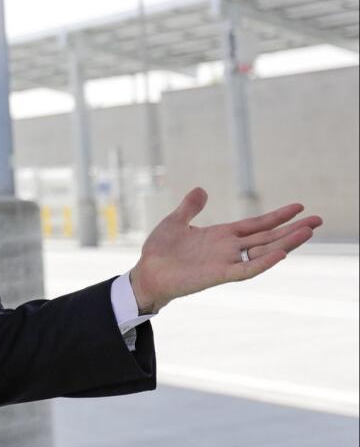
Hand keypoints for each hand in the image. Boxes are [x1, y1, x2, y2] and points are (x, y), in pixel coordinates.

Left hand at [128, 187, 321, 313]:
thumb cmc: (160, 250)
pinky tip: (281, 254)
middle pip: (267, 236)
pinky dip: (263, 262)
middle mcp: (228, 248)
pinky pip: (246, 269)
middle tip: (318, 219)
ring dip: (285, 243)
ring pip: (263, 251)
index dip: (277, 216)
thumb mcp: (175, 221)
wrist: (147, 272)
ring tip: (308, 232)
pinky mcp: (219, 275)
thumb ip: (190, 207)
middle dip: (292, 228)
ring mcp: (226, 261)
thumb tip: (201, 189)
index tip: (298, 207)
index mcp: (221, 235)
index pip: (256, 224)